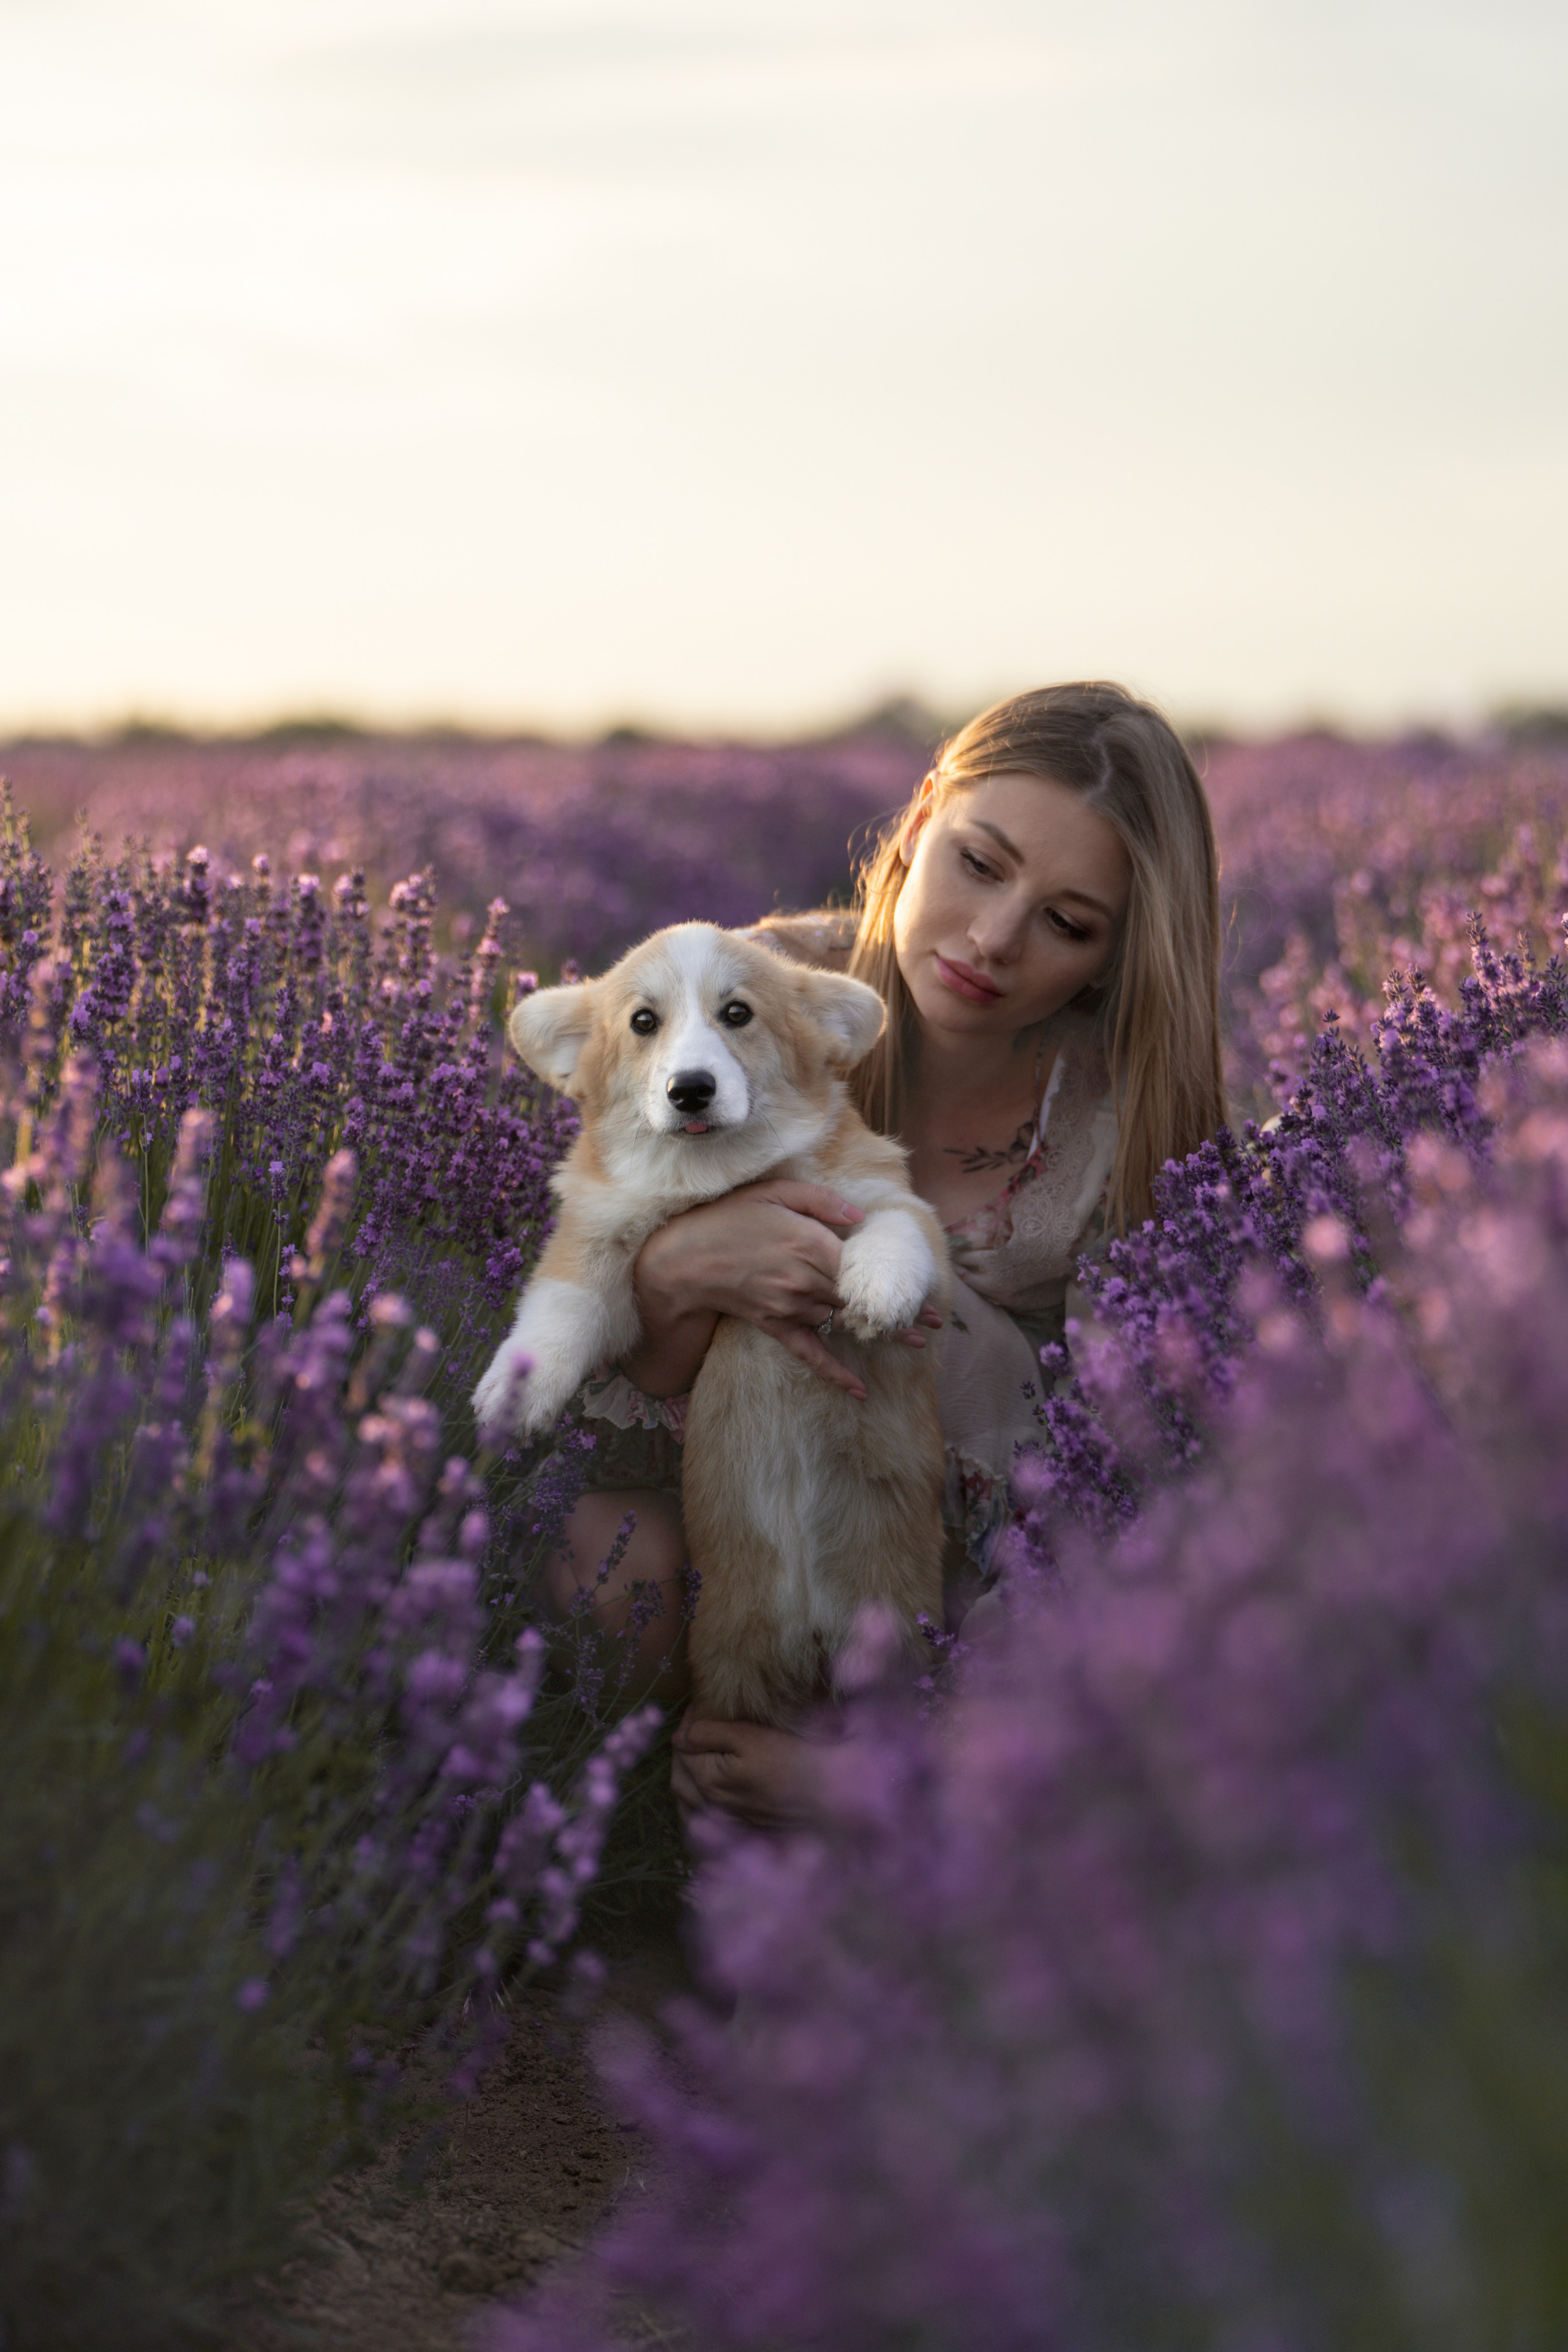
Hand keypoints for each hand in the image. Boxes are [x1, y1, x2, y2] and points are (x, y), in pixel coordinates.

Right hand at [635, 1179, 937, 1398]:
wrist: (683, 1259)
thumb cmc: (730, 1217)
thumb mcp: (775, 1191)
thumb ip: (820, 1201)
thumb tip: (860, 1219)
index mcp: (810, 1244)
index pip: (864, 1269)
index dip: (896, 1284)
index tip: (927, 1297)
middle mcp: (804, 1280)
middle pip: (860, 1300)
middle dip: (898, 1314)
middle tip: (933, 1325)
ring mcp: (789, 1307)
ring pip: (840, 1322)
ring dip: (874, 1334)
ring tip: (910, 1342)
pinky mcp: (774, 1326)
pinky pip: (809, 1354)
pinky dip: (835, 1374)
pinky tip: (859, 1391)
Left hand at [671, 1709, 853, 1831]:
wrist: (826, 1794)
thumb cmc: (790, 1758)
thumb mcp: (750, 1736)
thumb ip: (709, 1734)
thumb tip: (679, 1736)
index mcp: (708, 1780)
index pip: (682, 1748)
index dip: (689, 1723)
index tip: (702, 1706)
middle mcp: (710, 1805)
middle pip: (678, 1776)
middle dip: (681, 1750)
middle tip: (697, 1728)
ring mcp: (724, 1821)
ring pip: (686, 1800)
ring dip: (684, 1776)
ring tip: (694, 1757)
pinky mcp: (739, 1829)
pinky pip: (701, 1820)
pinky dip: (693, 1804)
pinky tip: (702, 1794)